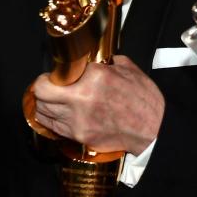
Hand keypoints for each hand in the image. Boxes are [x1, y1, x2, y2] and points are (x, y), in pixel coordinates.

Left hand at [32, 55, 164, 154]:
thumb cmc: (144, 100)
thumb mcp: (128, 70)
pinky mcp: (80, 136)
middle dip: (42, 88)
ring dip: (45, 104)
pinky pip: (53, 127)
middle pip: (41, 93)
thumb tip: (93, 61)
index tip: (55, 75)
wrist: (154, 129)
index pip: (56, 74)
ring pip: (43, 111)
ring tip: (54, 101)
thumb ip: (106, 63)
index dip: (52, 74)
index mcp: (95, 77)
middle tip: (50, 86)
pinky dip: (52, 119)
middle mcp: (82, 99)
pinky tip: (60, 114)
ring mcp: (78, 120)